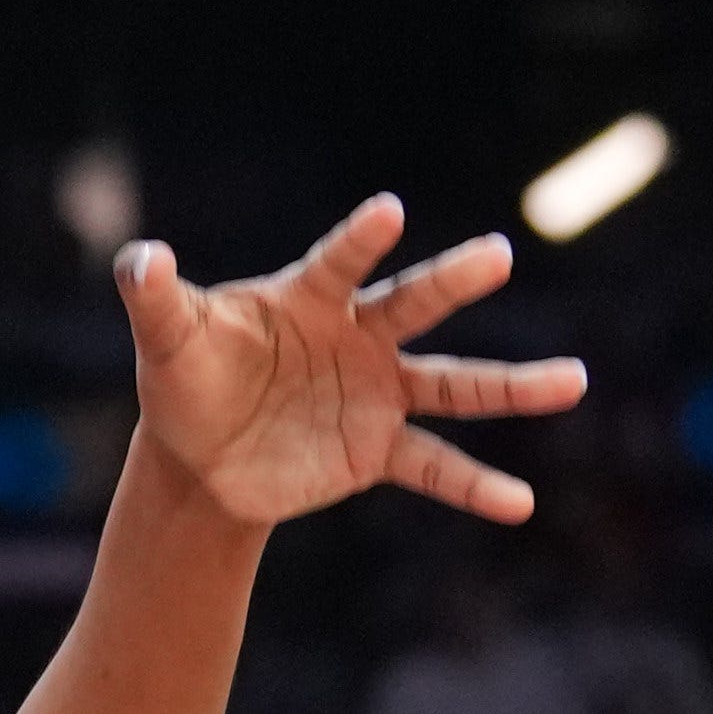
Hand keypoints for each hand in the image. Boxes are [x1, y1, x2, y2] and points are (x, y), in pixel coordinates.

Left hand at [113, 197, 582, 526]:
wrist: (201, 458)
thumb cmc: (185, 381)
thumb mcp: (165, 340)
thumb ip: (153, 296)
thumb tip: (139, 259)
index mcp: (306, 299)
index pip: (338, 262)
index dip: (359, 238)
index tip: (388, 211)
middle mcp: (355, 339)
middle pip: (413, 303)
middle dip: (453, 280)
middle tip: (498, 253)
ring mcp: (375, 394)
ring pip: (454, 385)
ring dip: (513, 386)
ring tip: (574, 381)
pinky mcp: (378, 451)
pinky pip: (436, 467)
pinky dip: (476, 486)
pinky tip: (520, 502)